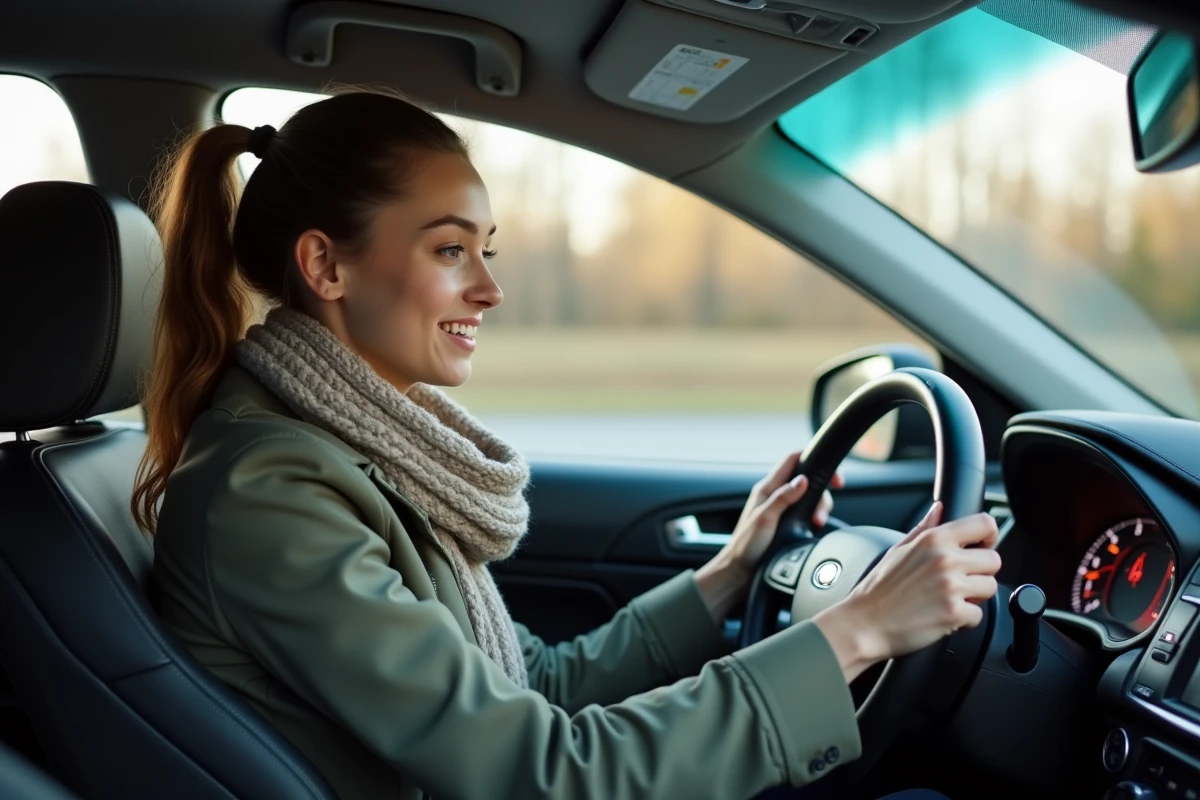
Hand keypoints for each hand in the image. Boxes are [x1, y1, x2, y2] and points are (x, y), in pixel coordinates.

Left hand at [723, 450, 842, 578]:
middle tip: (822, 511)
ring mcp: (781, 507)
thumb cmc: (746, 546)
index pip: (792, 459)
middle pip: (807, 479)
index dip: (813, 457)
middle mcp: (775, 494)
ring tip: (817, 523)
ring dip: (819, 508)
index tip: (831, 473)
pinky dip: (815, 518)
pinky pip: (807, 511)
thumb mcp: (765, 519)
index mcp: (766, 488)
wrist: (740, 570)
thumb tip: (802, 480)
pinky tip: (814, 528)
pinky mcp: (787, 521)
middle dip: (821, 492)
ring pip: (810, 496)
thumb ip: (783, 498)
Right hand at [814, 503, 1000, 680]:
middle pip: (993, 560)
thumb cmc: (878, 590)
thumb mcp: (898, 549)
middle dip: (980, 573)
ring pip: (990, 587)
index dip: (988, 537)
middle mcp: (945, 559)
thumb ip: (924, 528)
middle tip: (958, 581)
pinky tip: (944, 616)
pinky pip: (978, 615)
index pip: (984, 523)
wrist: (864, 624)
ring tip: (949, 599)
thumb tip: (939, 509)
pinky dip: (965, 620)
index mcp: (934, 540)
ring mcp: (951, 586)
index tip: (982, 547)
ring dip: (975, 597)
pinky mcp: (954, 613)